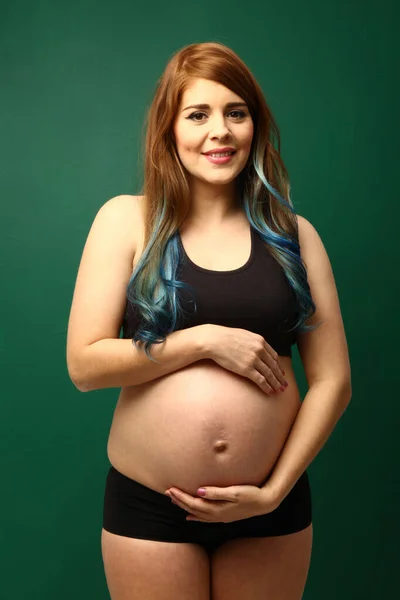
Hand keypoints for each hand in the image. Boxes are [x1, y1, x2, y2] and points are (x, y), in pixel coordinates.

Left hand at [164, 482, 280, 523]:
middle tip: (168, 492)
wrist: (265, 503)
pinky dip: (195, 516)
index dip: (181, 497)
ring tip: (174, 502)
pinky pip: (204, 518)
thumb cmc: (251, 494)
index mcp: (217, 508)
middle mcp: (216, 515)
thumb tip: (199, 491)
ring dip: (185, 507)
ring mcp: (220, 517)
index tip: (170, 489)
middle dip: (179, 501)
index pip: (193, 503)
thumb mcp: (234, 491)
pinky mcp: (224, 516)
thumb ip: (216, 492)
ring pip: (197, 514)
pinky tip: (190, 516)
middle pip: (192, 509)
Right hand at [203, 325, 287, 394]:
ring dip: (275, 383)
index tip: (281, 372)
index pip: (274, 356)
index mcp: (260, 341)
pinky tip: (269, 391)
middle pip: (274, 366)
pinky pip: (260, 380)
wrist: (214, 340)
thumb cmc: (225, 337)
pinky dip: (266, 387)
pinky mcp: (247, 369)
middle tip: (284, 384)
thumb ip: (253, 342)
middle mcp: (260, 350)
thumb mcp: (244, 335)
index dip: (278, 365)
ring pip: (269, 374)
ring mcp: (254, 360)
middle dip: (280, 377)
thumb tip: (256, 348)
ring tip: (279, 390)